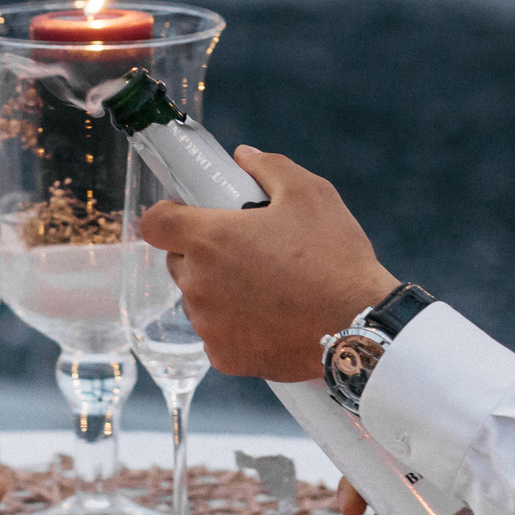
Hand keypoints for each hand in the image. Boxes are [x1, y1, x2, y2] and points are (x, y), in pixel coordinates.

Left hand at [135, 146, 396, 381]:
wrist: (359, 326)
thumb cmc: (334, 258)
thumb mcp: (310, 193)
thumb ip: (269, 166)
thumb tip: (244, 156)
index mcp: (209, 238)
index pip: (155, 223)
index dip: (169, 215)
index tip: (190, 214)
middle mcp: (198, 283)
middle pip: (178, 261)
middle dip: (203, 252)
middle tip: (248, 249)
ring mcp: (209, 325)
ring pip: (198, 299)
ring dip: (218, 290)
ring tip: (266, 285)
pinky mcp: (225, 358)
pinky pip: (217, 334)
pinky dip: (235, 326)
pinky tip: (271, 318)